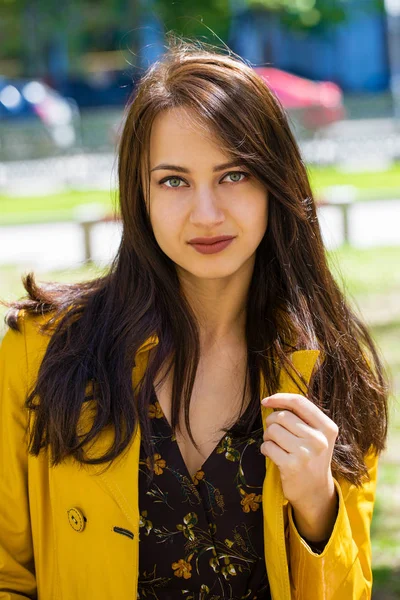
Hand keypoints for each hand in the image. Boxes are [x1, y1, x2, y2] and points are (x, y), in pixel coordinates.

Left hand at [261, 393, 338, 539]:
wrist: (315, 491)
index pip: (299, 402)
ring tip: (275, 444)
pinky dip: (265, 449)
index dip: (279, 398)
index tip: (266, 401)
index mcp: (327, 428)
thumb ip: (302, 417)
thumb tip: (272, 400)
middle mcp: (319, 440)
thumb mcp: (317, 435)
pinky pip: (267, 446)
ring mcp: (305, 453)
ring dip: (268, 436)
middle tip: (274, 433)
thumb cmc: (311, 457)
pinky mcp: (291, 466)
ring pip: (272, 430)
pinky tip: (273, 455)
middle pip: (282, 416)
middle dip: (272, 422)